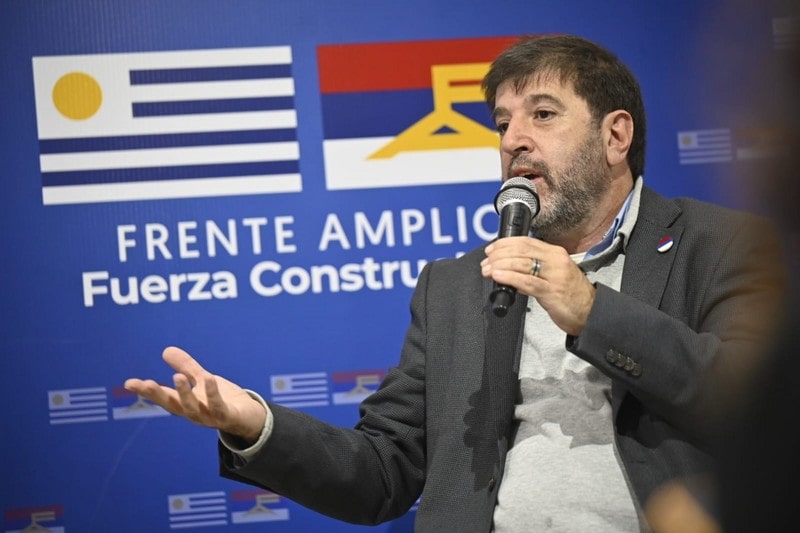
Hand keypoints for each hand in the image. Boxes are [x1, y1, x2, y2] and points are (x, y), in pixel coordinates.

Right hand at [124, 346, 265, 442]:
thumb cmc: (222, 400)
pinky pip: (218, 406)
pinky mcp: (227, 416)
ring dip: (184, 394)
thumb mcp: (202, 380)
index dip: (146, 391)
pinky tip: (209, 379)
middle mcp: (194, 413)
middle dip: (159, 395)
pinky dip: (213, 393)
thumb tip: (166, 350)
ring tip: (177, 377)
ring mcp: (209, 417)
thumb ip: (187, 367)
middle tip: (146, 383)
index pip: (163, 397)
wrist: (248, 417)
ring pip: (193, 408)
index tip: (129, 383)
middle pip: (173, 405)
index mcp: (185, 404)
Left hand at [481, 236, 595, 335]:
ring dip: (500, 265)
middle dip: (499, 254)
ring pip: (522, 263)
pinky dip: (509, 277)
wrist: (591, 312)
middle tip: (486, 261)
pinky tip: (498, 276)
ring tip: (487, 270)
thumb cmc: (572, 295)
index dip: (505, 243)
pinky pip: (526, 281)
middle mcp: (556, 261)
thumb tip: (509, 270)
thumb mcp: (553, 276)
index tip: (491, 250)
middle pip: (521, 250)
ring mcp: (555, 275)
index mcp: (555, 254)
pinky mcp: (552, 291)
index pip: (526, 241)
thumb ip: (533, 271)